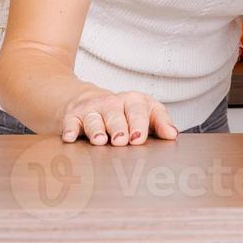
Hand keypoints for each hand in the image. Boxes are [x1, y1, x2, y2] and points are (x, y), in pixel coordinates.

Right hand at [59, 86, 177, 145]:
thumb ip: (160, 123)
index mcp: (134, 101)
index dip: (139, 124)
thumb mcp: (146, 112)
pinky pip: (71, 123)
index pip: (139, 111)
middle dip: (119, 127)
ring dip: (96, 130)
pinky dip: (70, 130)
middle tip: (122, 141)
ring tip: (100, 141)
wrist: (89, 101)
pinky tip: (70, 138)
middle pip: (116, 114)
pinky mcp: (73, 117)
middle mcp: (113, 103)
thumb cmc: (124, 113)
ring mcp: (92, 109)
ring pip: (94, 119)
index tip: (139, 139)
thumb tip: (172, 135)